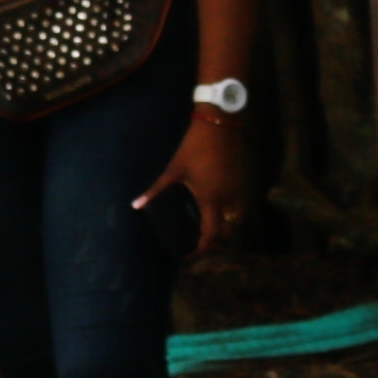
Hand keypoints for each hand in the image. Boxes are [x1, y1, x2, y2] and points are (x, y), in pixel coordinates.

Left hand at [135, 107, 249, 257]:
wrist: (218, 124)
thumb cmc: (194, 147)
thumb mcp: (174, 169)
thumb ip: (156, 189)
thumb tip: (136, 204)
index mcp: (211, 199)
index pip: (211, 234)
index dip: (202, 249)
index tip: (190, 254)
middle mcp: (228, 198)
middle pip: (228, 230)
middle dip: (215, 239)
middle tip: (198, 240)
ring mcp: (238, 188)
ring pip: (236, 217)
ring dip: (225, 225)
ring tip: (208, 224)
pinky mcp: (241, 178)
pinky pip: (239, 203)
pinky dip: (230, 210)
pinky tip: (216, 204)